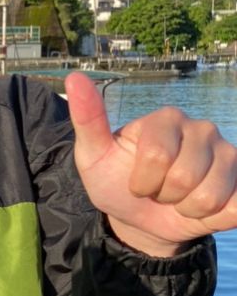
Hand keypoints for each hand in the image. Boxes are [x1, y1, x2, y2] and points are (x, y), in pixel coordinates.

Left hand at [65, 71, 236, 255]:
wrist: (139, 217)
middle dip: (163, 195)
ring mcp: (227, 153)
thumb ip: (87, 118)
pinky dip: (213, 217)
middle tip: (157, 190)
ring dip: (186, 208)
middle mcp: (201, 129)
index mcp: (166, 119)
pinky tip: (202, 207)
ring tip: (177, 198)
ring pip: (210, 196)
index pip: (157, 156)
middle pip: (184, 177)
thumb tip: (75, 78)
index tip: (135, 181)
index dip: (141, 181)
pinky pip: (235, 207)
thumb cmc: (115, 181)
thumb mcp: (93, 155)